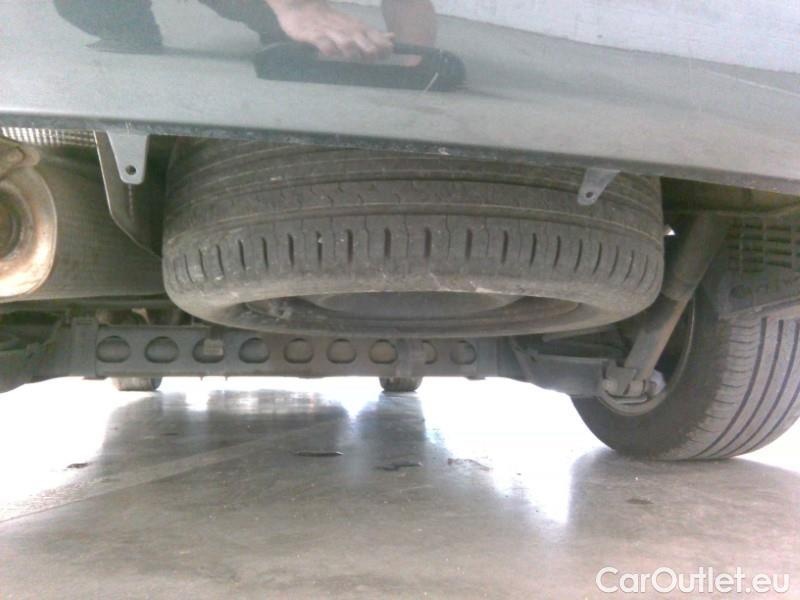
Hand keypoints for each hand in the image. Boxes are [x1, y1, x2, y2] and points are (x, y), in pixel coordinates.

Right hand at [266, 0, 393, 60]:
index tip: (386, 53)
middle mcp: (345, 29)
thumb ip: (372, 34)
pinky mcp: (313, 34)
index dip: (382, 45)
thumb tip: (392, 39)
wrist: (300, 6)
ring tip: (353, 56)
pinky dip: (328, 48)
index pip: (374, 36)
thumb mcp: (353, 25)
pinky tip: (330, 53)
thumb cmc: (330, 20)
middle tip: (372, 57)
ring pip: (344, 41)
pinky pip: (322, 42)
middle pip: (362, 39)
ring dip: (351, 50)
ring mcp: (329, 31)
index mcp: (356, 27)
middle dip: (370, 49)